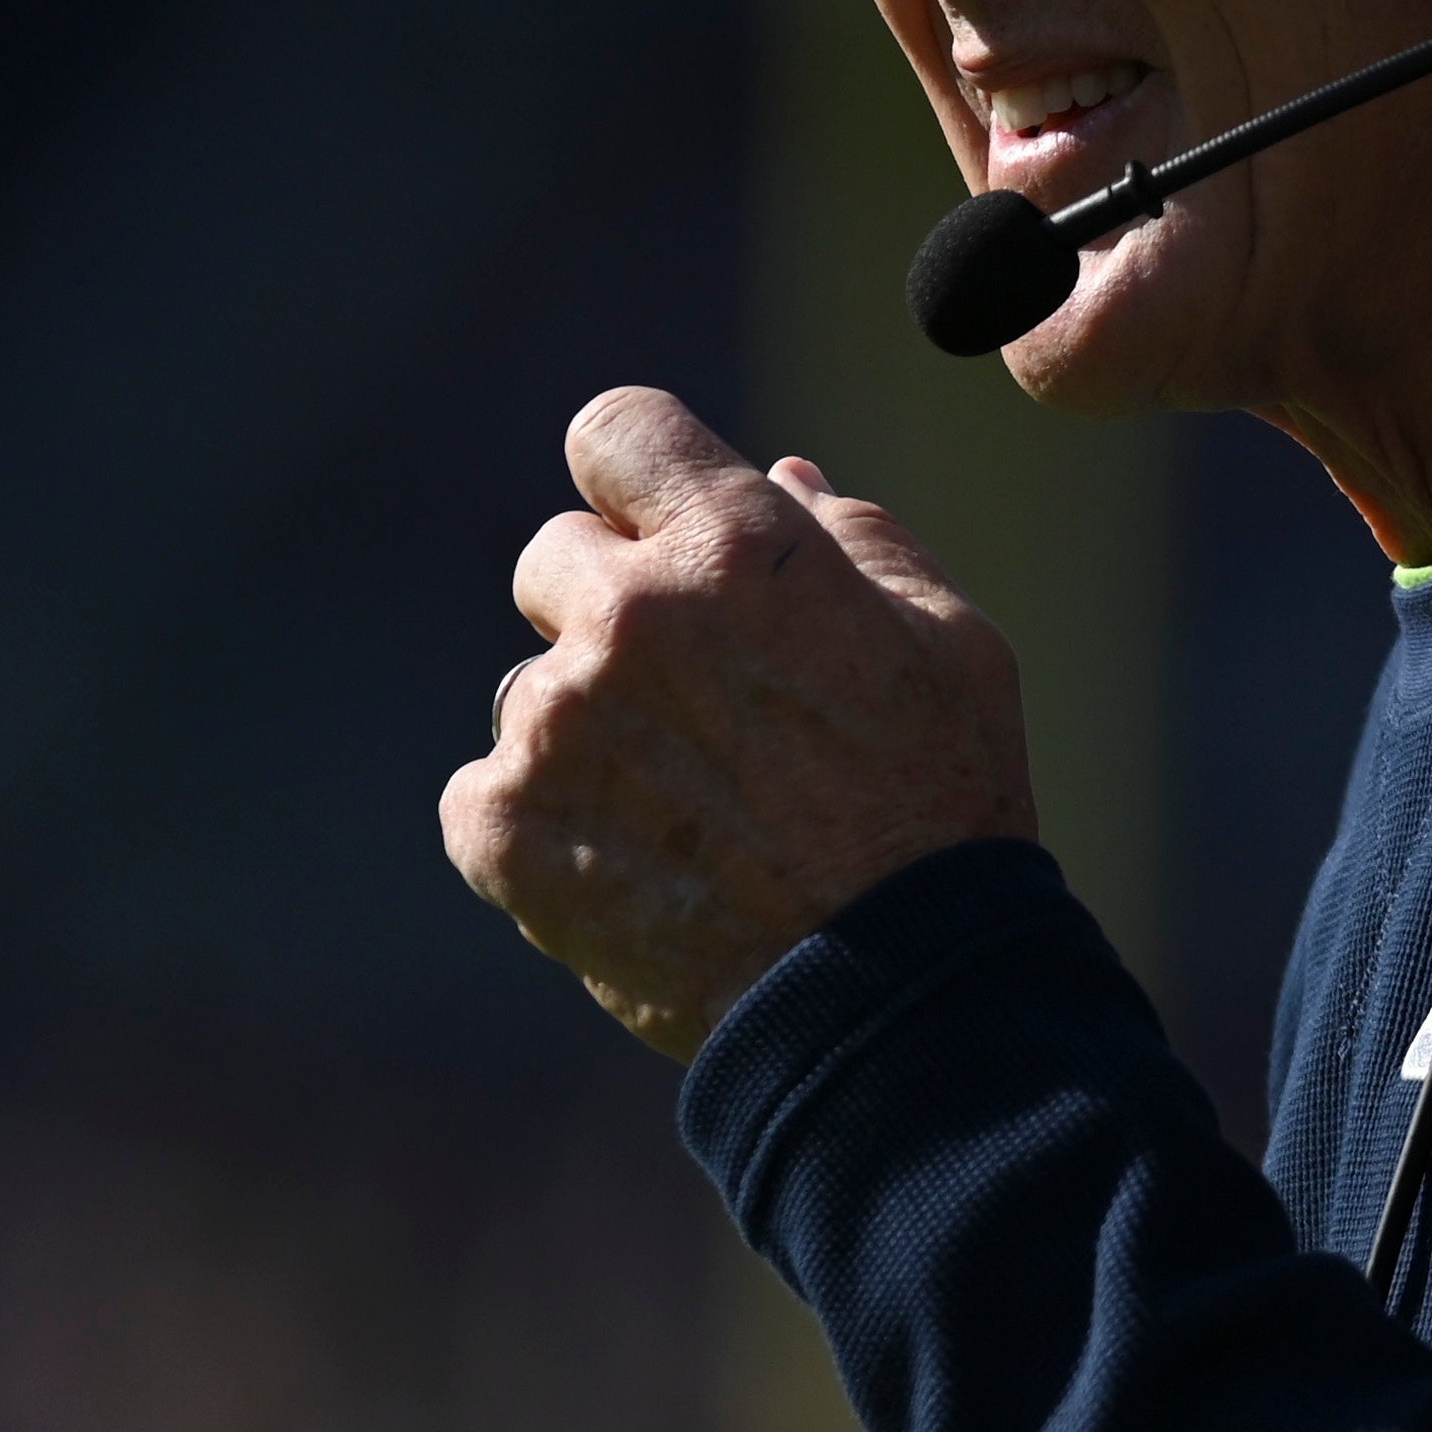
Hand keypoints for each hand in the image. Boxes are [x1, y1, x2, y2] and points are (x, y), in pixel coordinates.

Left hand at [441, 387, 1034, 1054]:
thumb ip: (857, 540)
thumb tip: (783, 475)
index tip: (658, 533)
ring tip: (684, 816)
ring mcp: (556, 721)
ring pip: (529, 689)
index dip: (637, 482)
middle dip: (612, 612)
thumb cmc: (943, 810)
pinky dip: (538, 825)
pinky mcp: (504, 825)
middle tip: (696, 708)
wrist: (895, 1000)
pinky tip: (632, 868)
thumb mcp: (947, 642)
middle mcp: (629, 614)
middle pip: (556, 557)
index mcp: (736, 544)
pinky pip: (483, 791)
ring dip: (584, 730)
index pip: (615, 431)